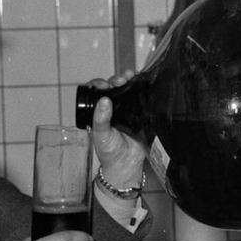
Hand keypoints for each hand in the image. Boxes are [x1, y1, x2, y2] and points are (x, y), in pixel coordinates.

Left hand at [88, 72, 146, 191]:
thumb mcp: (100, 134)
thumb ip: (101, 118)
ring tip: (130, 76)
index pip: (98, 92)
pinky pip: (141, 97)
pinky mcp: (141, 112)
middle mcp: (113, 107)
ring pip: (127, 89)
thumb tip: (105, 100)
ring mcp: (128, 109)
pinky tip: (142, 79)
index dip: (101, 84)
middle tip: (119, 81)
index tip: (104, 85)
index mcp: (99, 111)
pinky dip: (142, 87)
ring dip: (129, 79)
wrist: (127, 164)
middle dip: (116, 80)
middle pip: (114, 87)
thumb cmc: (109, 151)